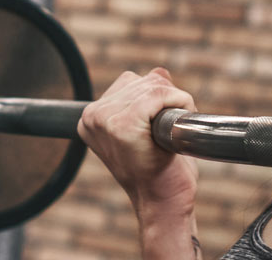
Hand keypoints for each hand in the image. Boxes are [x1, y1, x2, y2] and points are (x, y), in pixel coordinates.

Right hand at [78, 68, 201, 258]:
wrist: (163, 200)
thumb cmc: (159, 169)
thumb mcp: (149, 127)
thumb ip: (147, 99)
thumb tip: (158, 72)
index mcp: (91, 117)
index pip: (130, 82)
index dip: (154, 99)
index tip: (157, 128)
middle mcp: (92, 115)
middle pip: (143, 80)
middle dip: (167, 99)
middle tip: (168, 133)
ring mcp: (105, 119)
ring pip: (154, 85)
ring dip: (176, 103)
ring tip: (171, 133)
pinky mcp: (123, 124)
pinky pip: (161, 94)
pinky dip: (180, 104)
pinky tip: (175, 130)